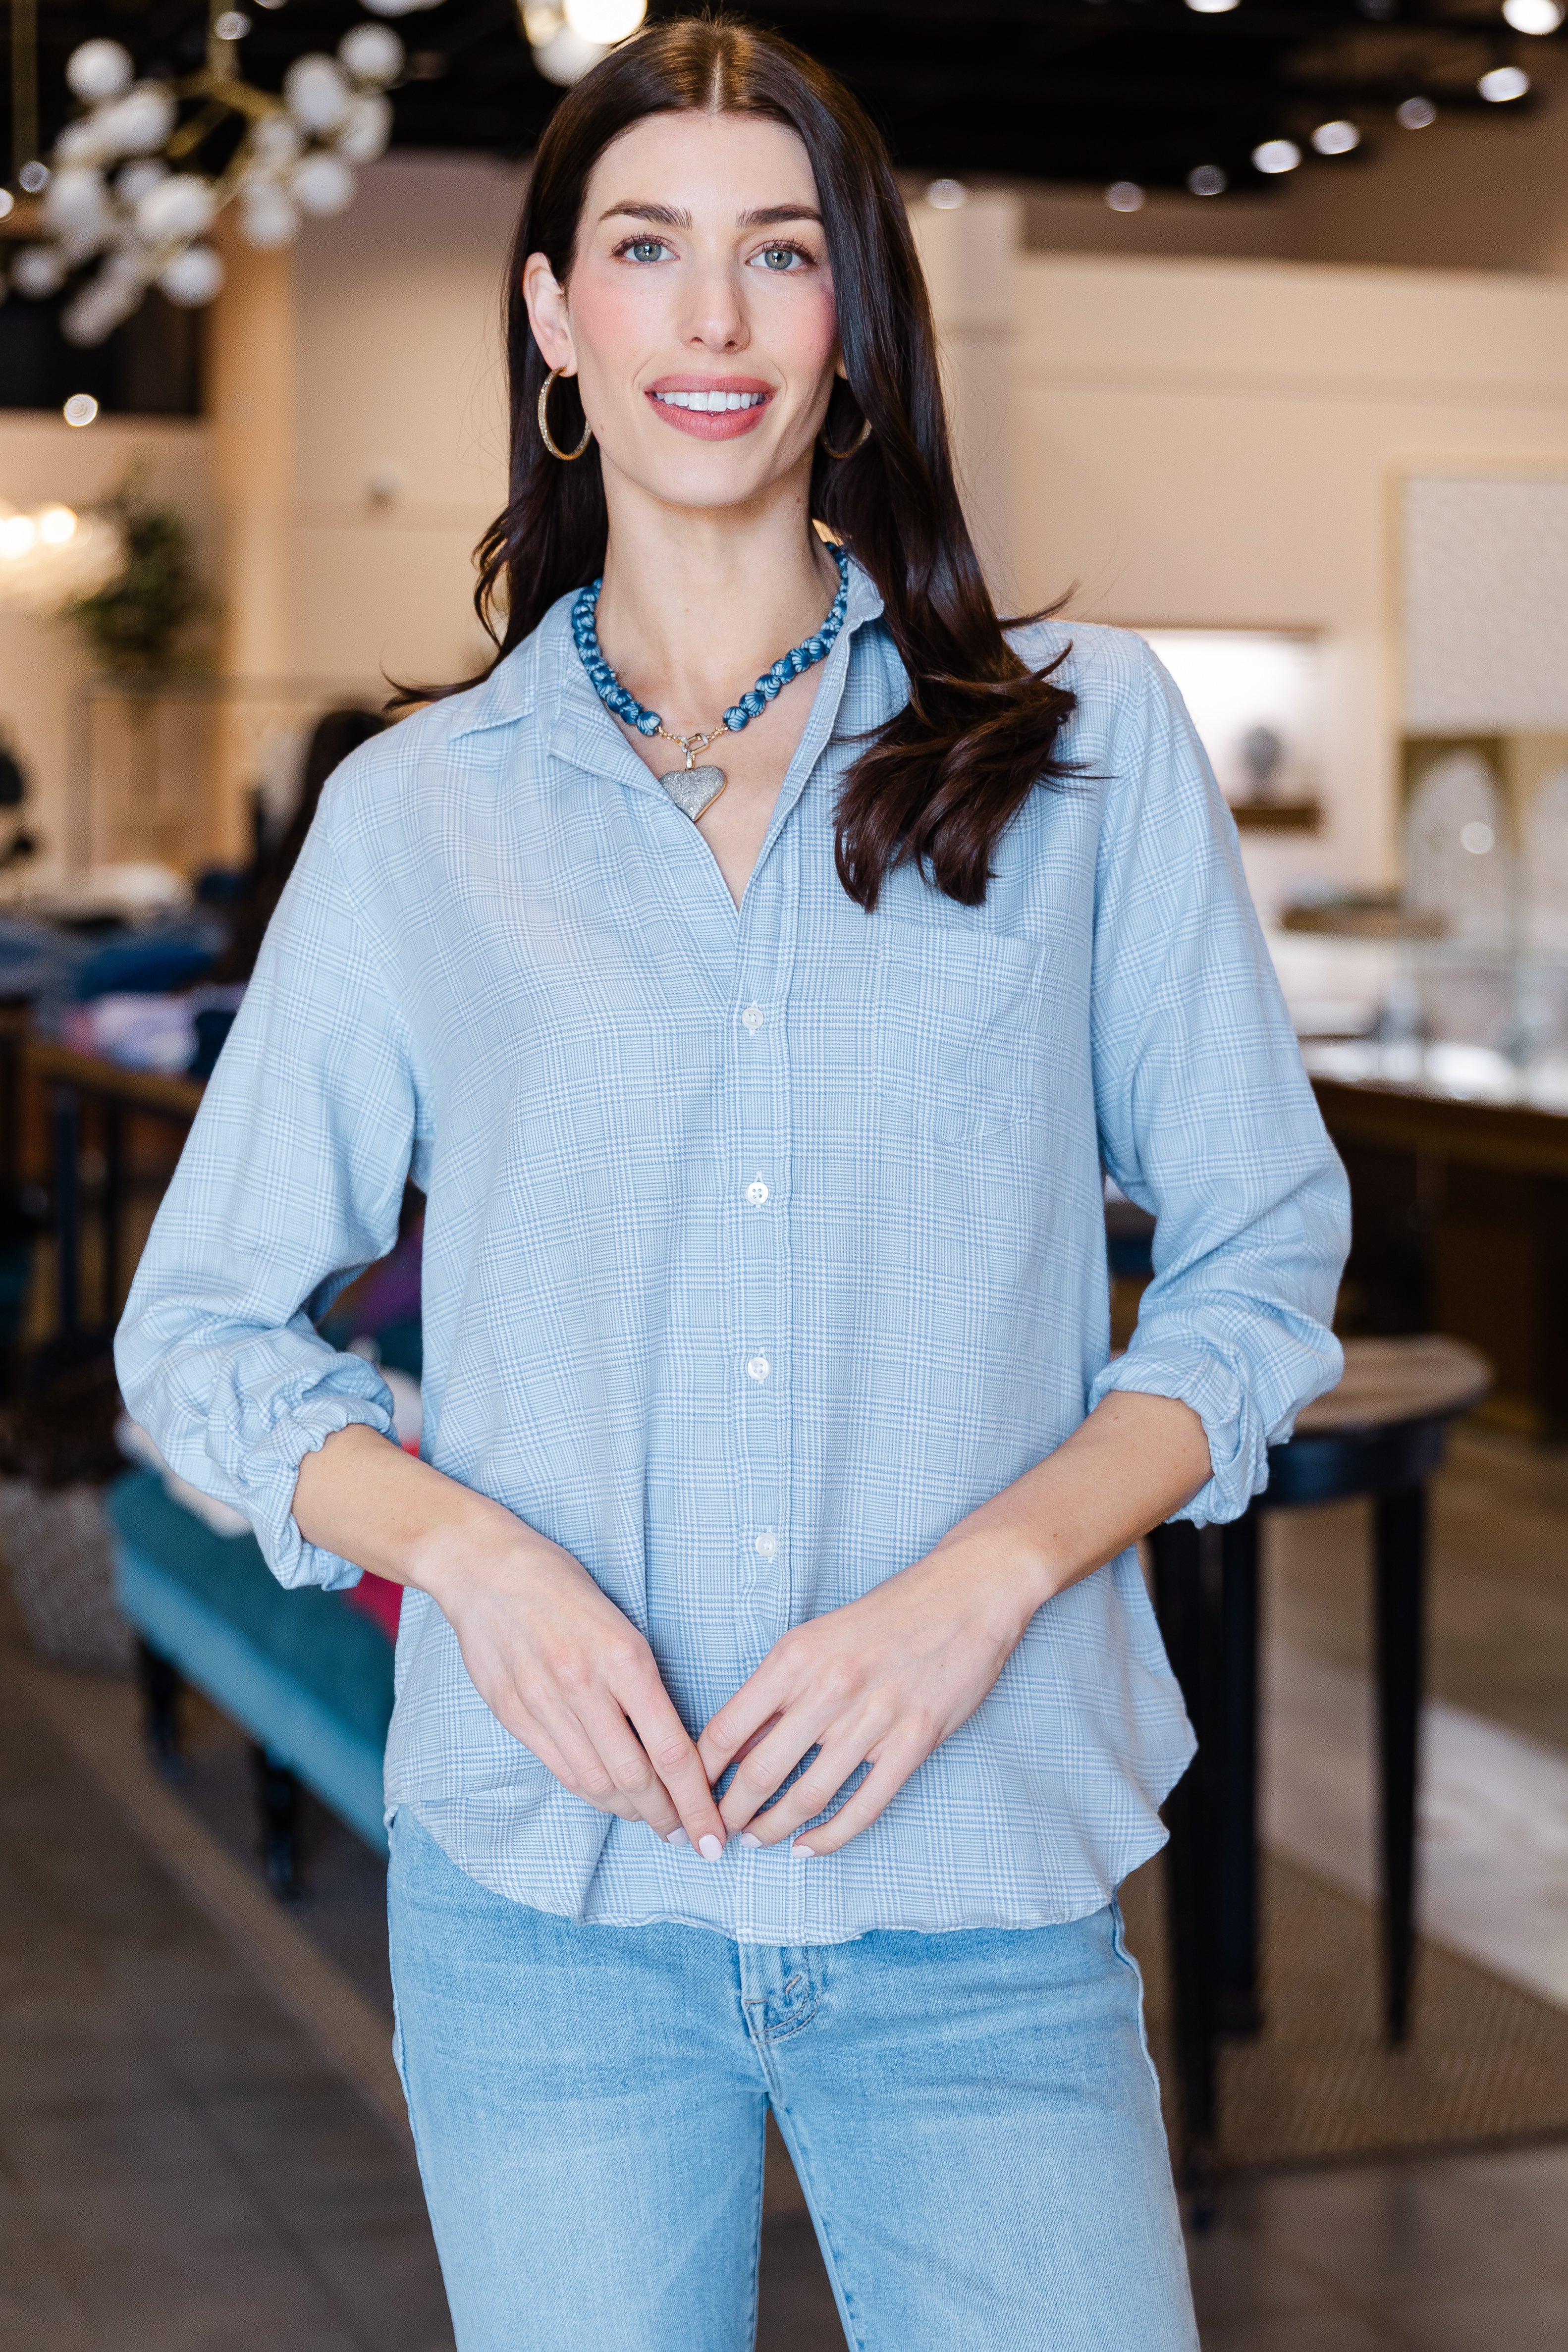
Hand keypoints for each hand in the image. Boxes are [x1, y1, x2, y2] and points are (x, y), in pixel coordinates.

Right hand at [420, 1523, 729, 1855]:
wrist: (484, 1566)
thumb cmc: (562, 1585)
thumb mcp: (621, 1621)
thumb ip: (642, 1681)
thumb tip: (673, 1744)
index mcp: (624, 1656)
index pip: (671, 1751)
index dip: (696, 1802)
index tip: (712, 1833)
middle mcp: (584, 1684)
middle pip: (636, 1778)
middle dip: (668, 1818)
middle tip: (688, 1837)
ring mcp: (543, 1702)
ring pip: (596, 1783)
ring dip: (630, 1811)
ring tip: (653, 1820)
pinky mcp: (513, 1713)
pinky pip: (560, 1769)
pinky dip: (591, 1791)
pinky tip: (609, 1796)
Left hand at [697, 1527, 1045, 1857]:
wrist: (968, 1592)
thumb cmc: (887, 1615)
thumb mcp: (817, 1638)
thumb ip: (778, 1691)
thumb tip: (736, 1748)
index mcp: (794, 1657)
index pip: (725, 1730)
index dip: (698, 1775)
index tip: (687, 1797)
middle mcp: (829, 1688)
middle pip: (759, 1773)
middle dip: (730, 1815)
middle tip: (716, 1833)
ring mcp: (874, 1718)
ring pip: (807, 1797)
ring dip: (773, 1829)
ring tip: (757, 1840)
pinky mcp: (915, 1741)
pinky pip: (863, 1806)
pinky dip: (830, 1837)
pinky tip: (808, 1847)